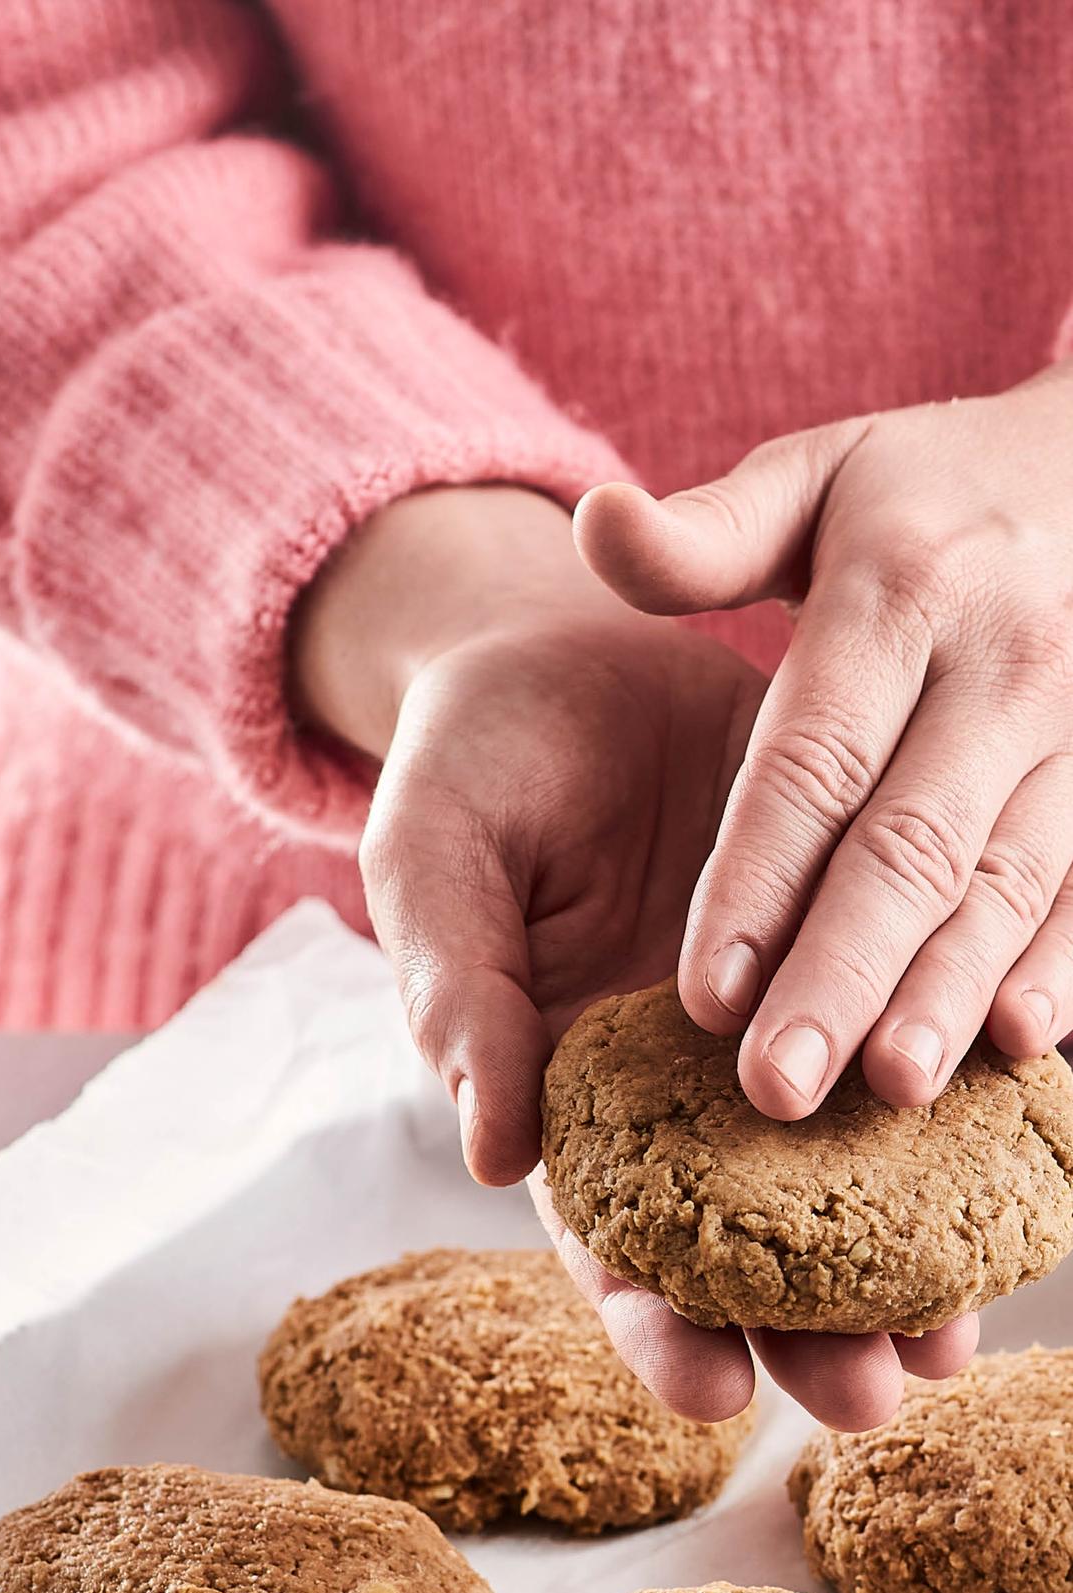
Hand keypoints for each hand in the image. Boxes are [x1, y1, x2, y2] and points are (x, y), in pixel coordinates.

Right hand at [297, 485, 944, 1429]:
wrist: (563, 648)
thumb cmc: (471, 773)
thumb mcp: (430, 869)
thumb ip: (457, 1000)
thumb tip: (492, 1151)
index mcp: (571, 1089)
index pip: (608, 1233)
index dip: (651, 1319)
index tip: (706, 1394)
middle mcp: (687, 1079)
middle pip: (748, 1237)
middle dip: (807, 1330)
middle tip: (873, 1396)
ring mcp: (781, 1012)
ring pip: (848, 1161)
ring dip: (905, 1252)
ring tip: (957, 1331)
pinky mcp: (855, 929)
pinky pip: (911, 1023)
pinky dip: (965, 1094)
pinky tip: (1015, 1156)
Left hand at [575, 364, 1072, 1120]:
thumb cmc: (916, 491)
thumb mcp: (810, 477)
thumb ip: (702, 534)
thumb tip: (593, 520)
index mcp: (900, 594)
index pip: (812, 760)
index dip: (756, 882)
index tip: (702, 994)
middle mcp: (1001, 666)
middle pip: (909, 844)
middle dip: (840, 974)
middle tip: (775, 1087)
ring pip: (1009, 879)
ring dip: (950, 991)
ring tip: (893, 1088)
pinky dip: (1060, 964)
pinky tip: (1016, 1046)